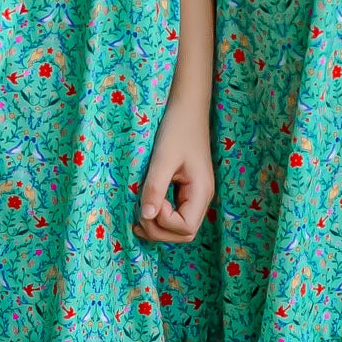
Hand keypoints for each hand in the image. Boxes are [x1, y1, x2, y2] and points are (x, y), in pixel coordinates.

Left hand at [135, 108, 214, 243]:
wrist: (187, 108)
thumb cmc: (177, 129)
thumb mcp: (163, 158)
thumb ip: (155, 188)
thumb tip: (146, 217)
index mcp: (201, 191)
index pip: (186, 227)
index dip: (165, 221)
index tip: (153, 200)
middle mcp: (202, 198)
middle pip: (184, 233)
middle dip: (160, 231)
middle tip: (140, 215)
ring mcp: (196, 195)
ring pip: (180, 228)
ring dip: (159, 228)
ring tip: (139, 218)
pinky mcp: (187, 190)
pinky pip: (176, 215)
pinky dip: (160, 219)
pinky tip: (145, 212)